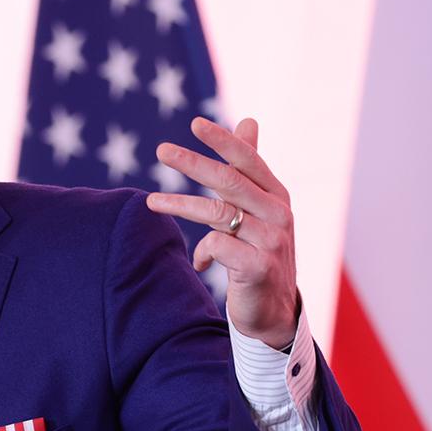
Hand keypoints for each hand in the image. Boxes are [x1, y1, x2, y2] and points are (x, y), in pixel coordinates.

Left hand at [146, 117, 297, 348]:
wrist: (274, 311)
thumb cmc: (258, 252)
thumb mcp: (257, 208)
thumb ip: (248, 169)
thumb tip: (248, 119)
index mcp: (277, 195)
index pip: (248, 161)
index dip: (223, 141)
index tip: (195, 123)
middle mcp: (279, 214)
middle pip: (229, 181)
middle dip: (193, 163)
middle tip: (161, 150)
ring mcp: (272, 241)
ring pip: (217, 213)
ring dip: (179, 205)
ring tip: (151, 202)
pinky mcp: (259, 267)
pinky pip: (217, 246)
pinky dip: (203, 252)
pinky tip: (202, 263)